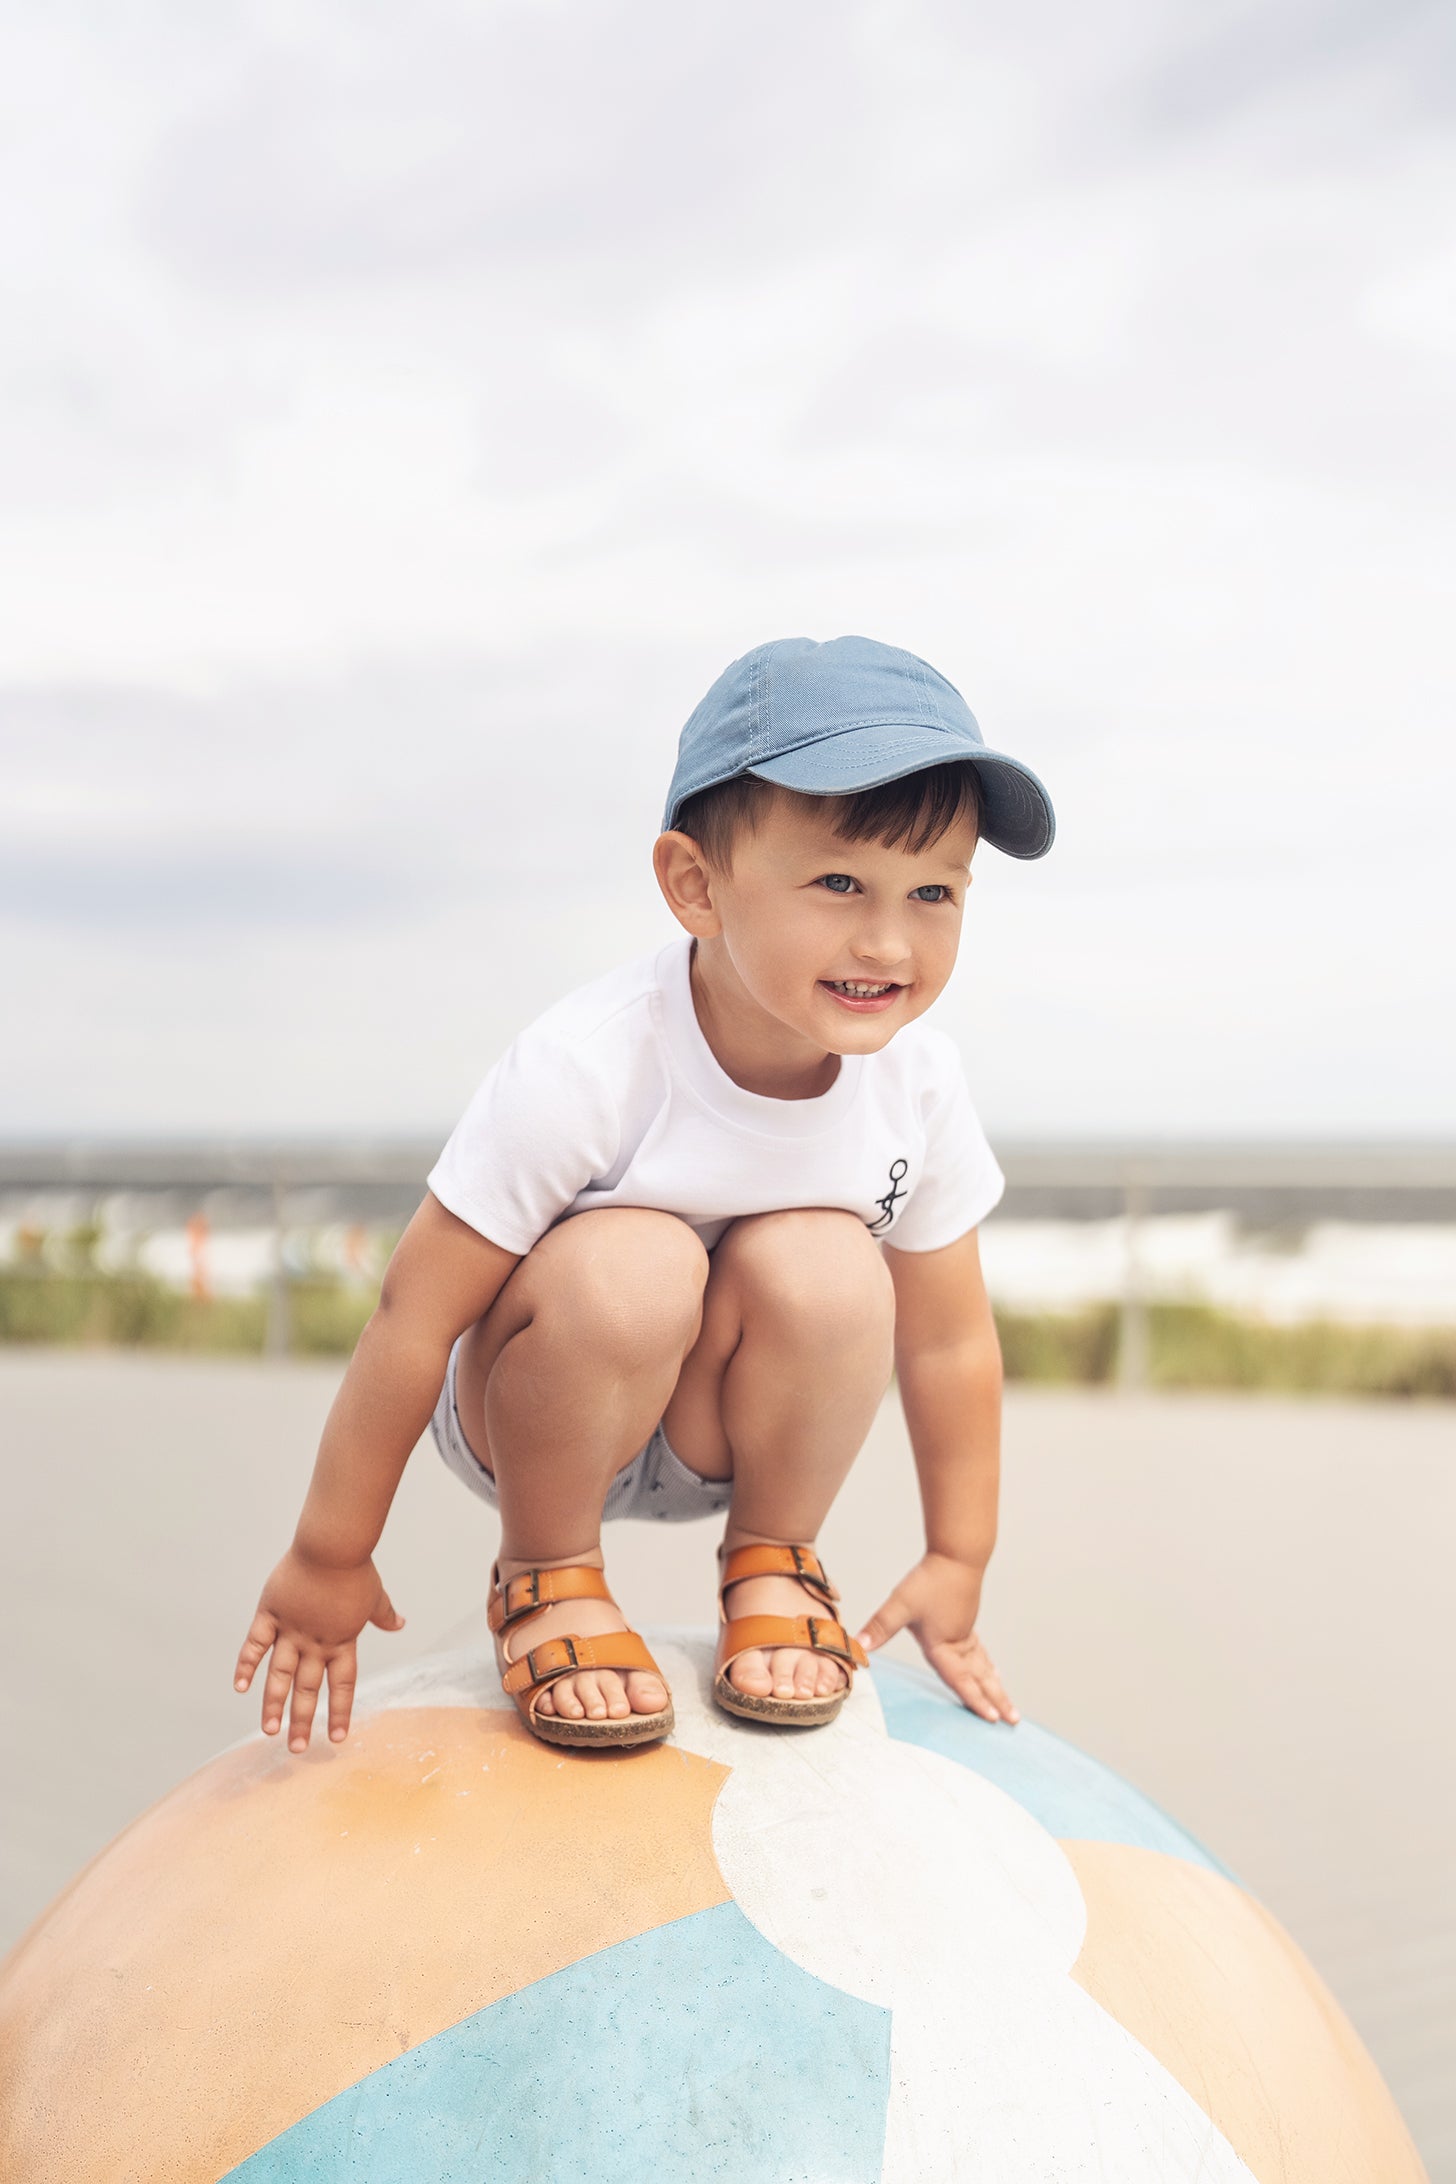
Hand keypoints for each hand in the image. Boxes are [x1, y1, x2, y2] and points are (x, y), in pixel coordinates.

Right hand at [233, 1546, 403, 1752]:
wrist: (333, 1545)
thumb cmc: (355, 1569)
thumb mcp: (375, 1596)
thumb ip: (384, 1615)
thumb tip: (400, 1622)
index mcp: (342, 1641)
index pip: (342, 1685)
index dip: (340, 1712)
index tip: (337, 1739)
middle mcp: (315, 1642)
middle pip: (308, 1688)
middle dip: (303, 1721)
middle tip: (297, 1750)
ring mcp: (291, 1629)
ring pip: (280, 1674)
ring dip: (273, 1704)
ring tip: (268, 1731)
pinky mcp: (271, 1612)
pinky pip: (256, 1644)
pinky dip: (247, 1665)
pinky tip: (240, 1687)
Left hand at [855, 1551, 1018, 1722]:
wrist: (957, 1554)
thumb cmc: (931, 1579)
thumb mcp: (900, 1604)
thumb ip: (880, 1626)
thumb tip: (858, 1646)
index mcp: (943, 1644)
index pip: (960, 1679)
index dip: (974, 1699)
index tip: (991, 1718)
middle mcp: (958, 1642)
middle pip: (980, 1677)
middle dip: (996, 1700)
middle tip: (1013, 1720)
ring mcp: (965, 1631)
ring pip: (983, 1666)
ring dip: (996, 1686)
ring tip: (1008, 1703)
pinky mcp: (967, 1620)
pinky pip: (980, 1652)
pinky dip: (988, 1666)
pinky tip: (992, 1670)